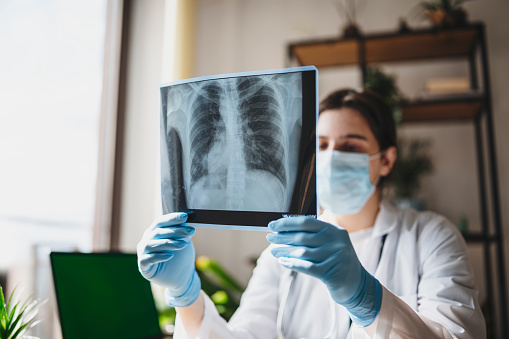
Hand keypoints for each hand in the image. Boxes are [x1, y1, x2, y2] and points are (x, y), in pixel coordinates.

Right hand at [137, 212, 200, 306]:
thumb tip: (185, 222)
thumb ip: (183, 233)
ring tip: (183, 244)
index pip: (161, 222)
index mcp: (154, 232)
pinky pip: (147, 259)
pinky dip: (158, 256)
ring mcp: (143, 253)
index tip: (185, 217)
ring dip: (168, 243)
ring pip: (151, 244)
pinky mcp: (143, 267)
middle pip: (158, 232)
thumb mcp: (184, 242)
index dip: (172, 218)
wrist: (182, 277)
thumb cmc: (181, 257)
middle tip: (190, 232)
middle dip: (175, 231)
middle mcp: (147, 240)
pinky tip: (170, 255)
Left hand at [266, 216, 381, 326]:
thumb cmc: (338, 262)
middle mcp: (337, 242)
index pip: (307, 222)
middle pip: (302, 237)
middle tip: (270, 238)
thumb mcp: (331, 244)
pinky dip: (292, 263)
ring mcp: (335, 258)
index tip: (273, 225)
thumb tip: (285, 229)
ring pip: (302, 252)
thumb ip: (314, 235)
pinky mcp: (332, 273)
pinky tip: (283, 261)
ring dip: (284, 251)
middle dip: (283, 237)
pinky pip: (306, 267)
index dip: (288, 223)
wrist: (358, 285)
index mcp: (335, 231)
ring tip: (274, 251)